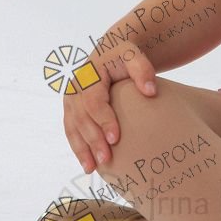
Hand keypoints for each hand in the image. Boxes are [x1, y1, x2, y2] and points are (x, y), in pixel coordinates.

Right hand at [63, 47, 157, 172]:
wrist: (110, 52)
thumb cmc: (124, 56)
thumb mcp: (134, 55)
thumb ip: (143, 69)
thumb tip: (150, 91)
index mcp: (89, 75)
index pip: (94, 101)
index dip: (103, 120)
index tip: (115, 139)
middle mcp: (75, 87)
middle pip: (81, 118)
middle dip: (92, 140)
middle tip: (106, 160)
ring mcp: (70, 99)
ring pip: (72, 127)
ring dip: (81, 148)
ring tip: (92, 168)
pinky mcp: (70, 109)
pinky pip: (71, 130)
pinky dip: (77, 147)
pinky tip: (87, 164)